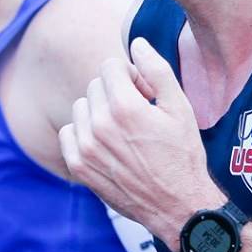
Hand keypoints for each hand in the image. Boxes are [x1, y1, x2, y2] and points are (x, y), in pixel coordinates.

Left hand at [60, 38, 220, 237]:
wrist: (178, 207)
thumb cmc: (183, 156)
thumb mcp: (181, 108)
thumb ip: (157, 70)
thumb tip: (137, 45)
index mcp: (124, 107)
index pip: (110, 66)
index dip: (131, 75)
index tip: (145, 93)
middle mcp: (99, 125)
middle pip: (96, 85)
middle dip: (116, 91)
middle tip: (138, 113)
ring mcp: (86, 148)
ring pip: (81, 107)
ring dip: (99, 111)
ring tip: (123, 130)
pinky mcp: (79, 167)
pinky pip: (68, 132)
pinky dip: (83, 132)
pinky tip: (105, 144)